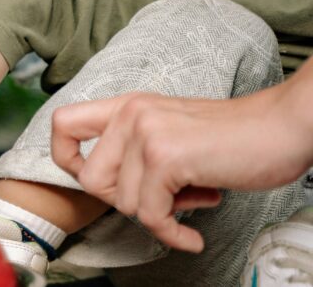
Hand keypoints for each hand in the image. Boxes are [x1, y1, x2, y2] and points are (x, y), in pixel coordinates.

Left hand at [51, 86, 311, 252]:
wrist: (280, 128)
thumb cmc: (232, 137)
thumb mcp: (169, 131)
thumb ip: (135, 149)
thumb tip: (103, 184)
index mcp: (127, 105)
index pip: (62, 124)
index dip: (66, 159)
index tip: (93, 179)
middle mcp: (130, 113)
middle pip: (90, 179)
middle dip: (125, 201)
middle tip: (163, 198)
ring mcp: (146, 133)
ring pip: (122, 202)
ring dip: (157, 214)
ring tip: (190, 198)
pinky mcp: (166, 157)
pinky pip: (151, 215)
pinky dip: (171, 234)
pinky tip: (190, 238)